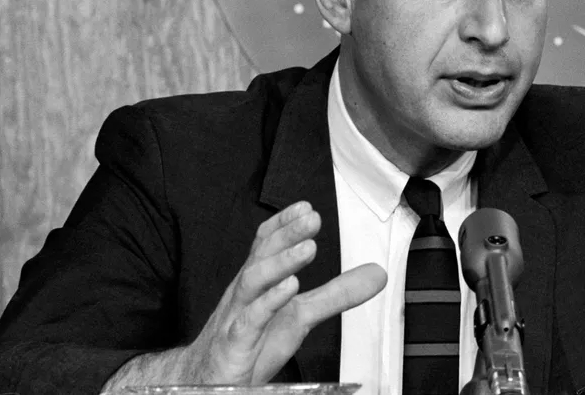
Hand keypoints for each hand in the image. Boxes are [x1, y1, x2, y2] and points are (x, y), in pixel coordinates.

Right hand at [180, 200, 386, 383]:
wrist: (207, 382)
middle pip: (263, 255)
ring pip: (254, 281)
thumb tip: (377, 274)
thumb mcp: (300, 316)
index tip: (307, 206)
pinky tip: (289, 289)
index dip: (284, 223)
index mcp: (258, 282)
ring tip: (308, 247)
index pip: (266, 244)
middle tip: (313, 217)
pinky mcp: (234, 344)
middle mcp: (245, 293)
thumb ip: (336, 294)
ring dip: (281, 262)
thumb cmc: (250, 345)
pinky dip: (269, 303)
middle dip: (287, 233)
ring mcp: (237, 316)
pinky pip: (249, 320)